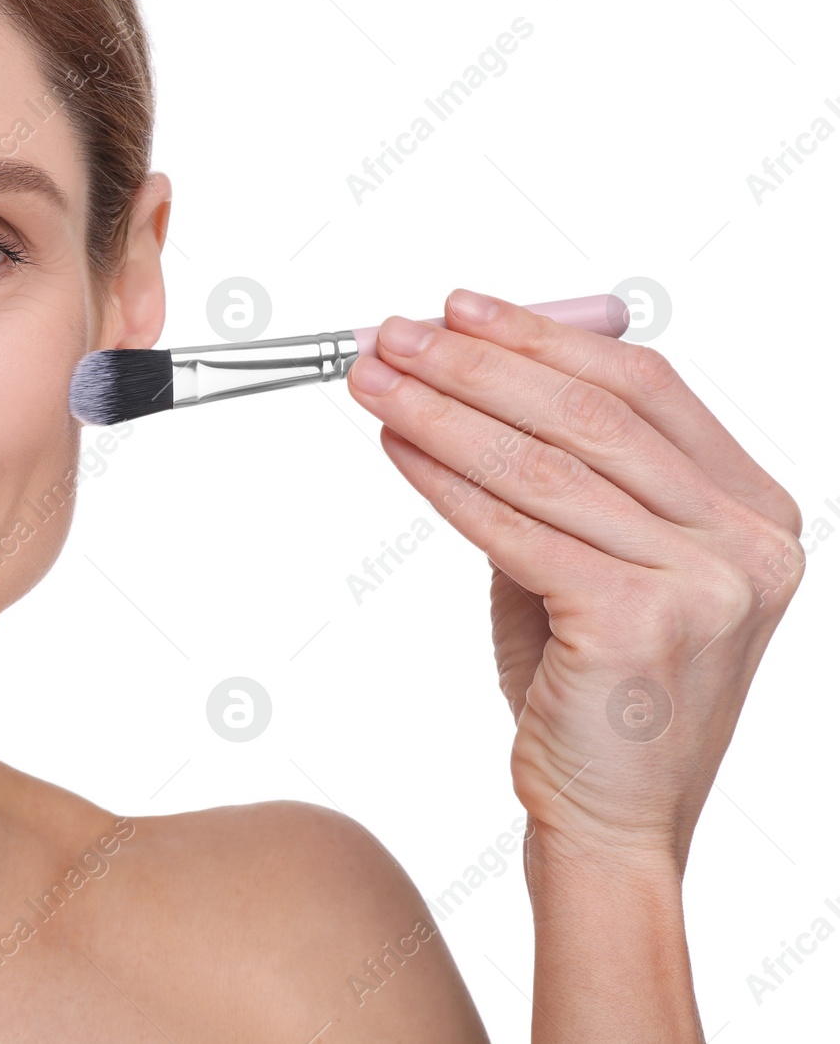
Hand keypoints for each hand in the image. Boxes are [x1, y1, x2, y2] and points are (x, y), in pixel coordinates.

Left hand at [345, 288, 805, 871]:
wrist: (611, 820)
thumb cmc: (594, 694)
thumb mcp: (598, 565)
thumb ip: (564, 477)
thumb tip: (474, 378)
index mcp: (753, 511)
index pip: (644, 386)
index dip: (545, 336)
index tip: (460, 310)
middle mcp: (747, 541)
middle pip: (592, 412)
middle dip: (476, 364)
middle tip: (394, 335)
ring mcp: (704, 583)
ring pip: (545, 463)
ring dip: (444, 410)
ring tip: (376, 381)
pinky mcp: (640, 623)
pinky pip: (516, 527)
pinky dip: (444, 479)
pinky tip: (395, 449)